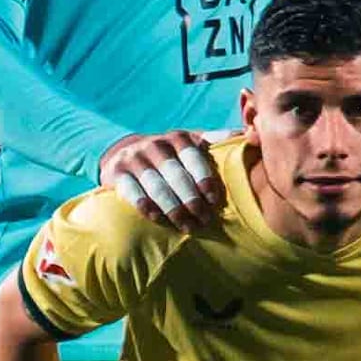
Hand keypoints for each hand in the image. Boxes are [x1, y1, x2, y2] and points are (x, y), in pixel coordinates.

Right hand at [97, 125, 221, 228]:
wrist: (124, 154)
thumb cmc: (169, 155)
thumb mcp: (190, 143)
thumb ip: (215, 141)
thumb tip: (245, 134)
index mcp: (177, 138)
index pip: (193, 158)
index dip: (204, 179)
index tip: (214, 201)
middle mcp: (155, 145)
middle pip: (176, 176)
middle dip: (192, 200)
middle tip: (204, 220)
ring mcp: (134, 158)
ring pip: (156, 186)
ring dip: (173, 208)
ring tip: (186, 226)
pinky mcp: (115, 172)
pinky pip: (131, 190)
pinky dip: (144, 204)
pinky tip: (157, 217)